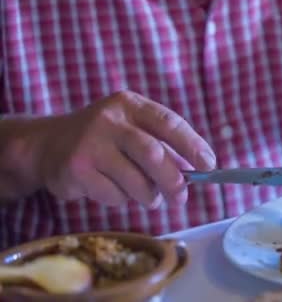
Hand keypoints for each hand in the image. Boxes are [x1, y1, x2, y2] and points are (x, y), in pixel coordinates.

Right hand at [32, 91, 215, 206]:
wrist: (48, 144)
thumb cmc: (104, 139)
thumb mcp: (131, 128)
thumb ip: (163, 144)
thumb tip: (200, 170)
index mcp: (130, 105)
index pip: (169, 123)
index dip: (193, 146)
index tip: (209, 165)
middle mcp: (109, 120)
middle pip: (153, 154)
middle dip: (173, 180)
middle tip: (181, 196)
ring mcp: (90, 144)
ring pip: (136, 181)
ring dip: (148, 196)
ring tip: (149, 196)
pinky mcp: (76, 169)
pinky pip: (113, 195)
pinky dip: (122, 200)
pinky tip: (113, 190)